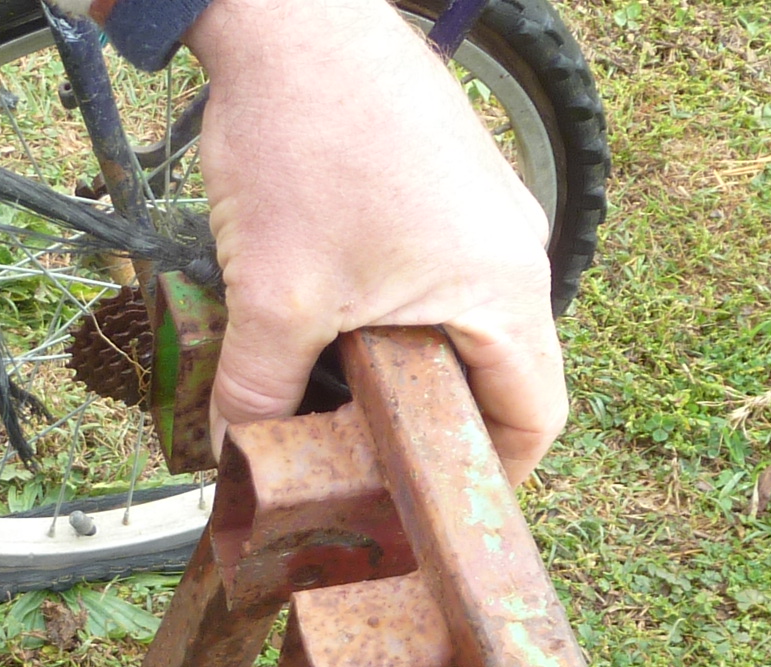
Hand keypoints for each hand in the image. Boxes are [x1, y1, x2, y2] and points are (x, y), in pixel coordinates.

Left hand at [182, 0, 566, 483]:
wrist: (289, 14)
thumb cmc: (304, 142)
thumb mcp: (274, 295)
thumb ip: (258, 394)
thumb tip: (235, 461)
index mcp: (504, 289)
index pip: (536, 419)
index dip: (493, 481)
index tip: (435, 513)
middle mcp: (514, 249)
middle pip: (500, 376)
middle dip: (435, 427)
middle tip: (374, 465)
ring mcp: (485, 209)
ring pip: (464, 325)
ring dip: (408, 368)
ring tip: (339, 394)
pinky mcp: (448, 180)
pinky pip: (441, 274)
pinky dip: (398, 313)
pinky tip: (332, 318)